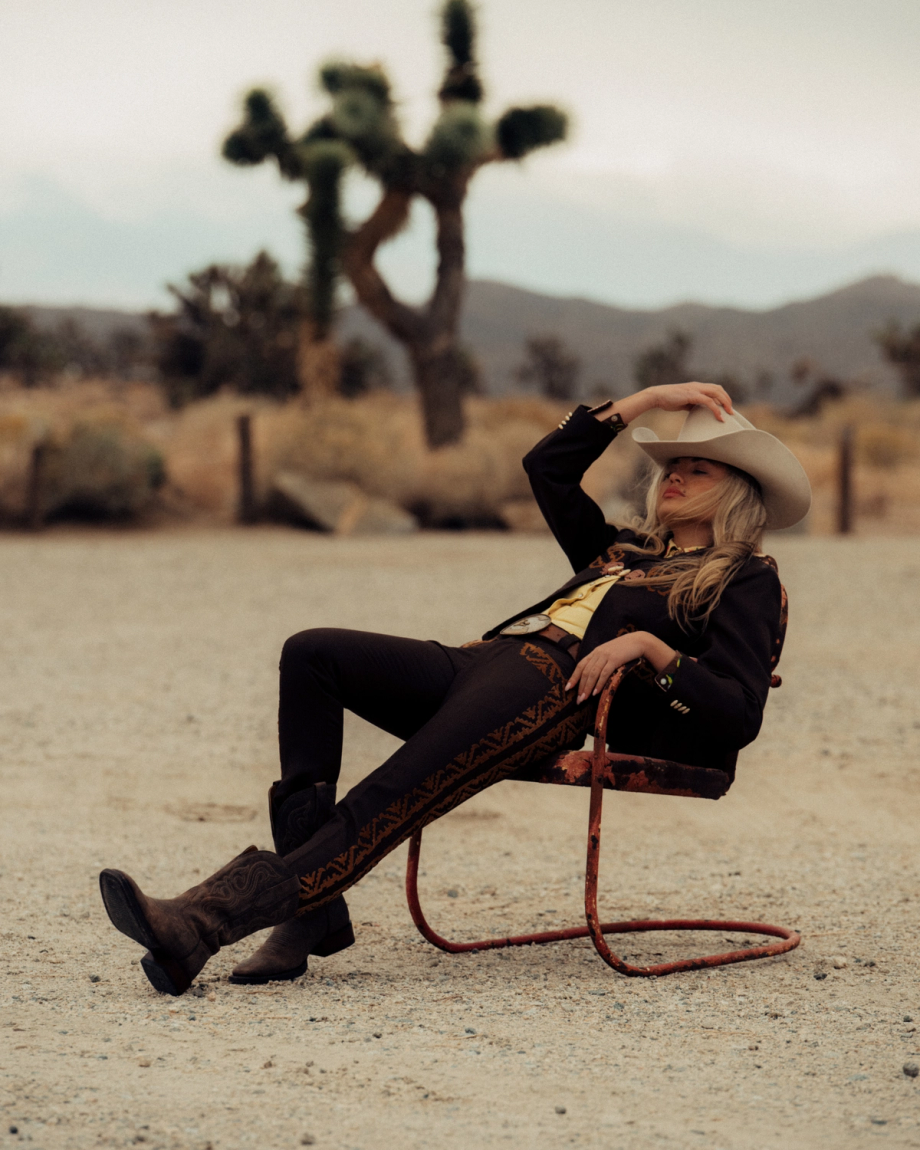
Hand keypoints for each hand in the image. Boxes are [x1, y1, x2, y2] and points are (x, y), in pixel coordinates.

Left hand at [566, 631, 676, 703]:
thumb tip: (593, 676)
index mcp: (595, 652)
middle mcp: (598, 653)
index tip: (568, 688)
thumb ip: (600, 661)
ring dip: (587, 687)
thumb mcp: (609, 653)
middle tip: (578, 700)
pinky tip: (596, 692)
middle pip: (585, 672)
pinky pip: (604, 673)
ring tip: (584, 698)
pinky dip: (599, 684)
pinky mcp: (615, 659)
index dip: (573, 677)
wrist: (638, 641)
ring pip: (593, 674)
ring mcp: (606, 656)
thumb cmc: (624, 649)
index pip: (580, 665)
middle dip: (580, 687)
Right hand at [596, 382, 733, 426]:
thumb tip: (698, 411)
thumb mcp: (683, 402)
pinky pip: (708, 401)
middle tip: (731, 411)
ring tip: (729, 413)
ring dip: (725, 403)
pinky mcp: (692, 395)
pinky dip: (715, 409)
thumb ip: (691, 404)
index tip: (726, 406)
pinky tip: (718, 417)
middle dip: (727, 399)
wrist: (656, 396)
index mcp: (696, 386)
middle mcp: (698, 386)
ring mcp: (695, 389)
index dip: (723, 396)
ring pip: (716, 393)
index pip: (715, 388)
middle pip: (719, 389)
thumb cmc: (667, 400)